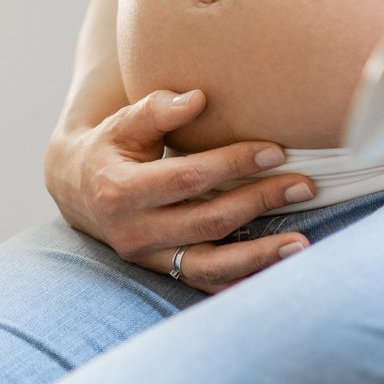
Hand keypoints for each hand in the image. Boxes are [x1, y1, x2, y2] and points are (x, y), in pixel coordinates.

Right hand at [45, 89, 312, 293]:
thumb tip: (197, 98)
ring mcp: (149, 258)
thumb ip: (157, 109)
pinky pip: (207, 284)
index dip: (234, 164)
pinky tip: (277, 275)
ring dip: (259, 257)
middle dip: (259, 202)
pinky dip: (243, 281)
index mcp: (121, 191)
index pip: (188, 178)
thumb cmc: (111, 147)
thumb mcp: (123, 123)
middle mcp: (133, 232)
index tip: (276, 151)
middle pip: (208, 220)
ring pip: (210, 266)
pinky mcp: (163, 272)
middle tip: (304, 185)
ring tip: (301, 245)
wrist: (79, 190)